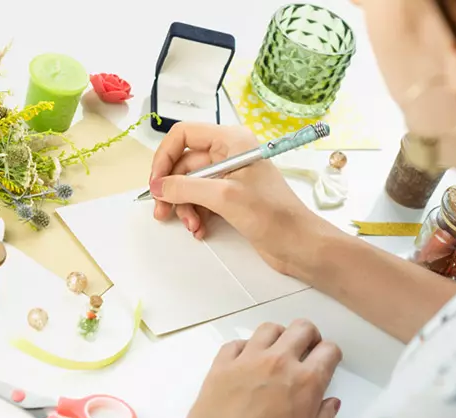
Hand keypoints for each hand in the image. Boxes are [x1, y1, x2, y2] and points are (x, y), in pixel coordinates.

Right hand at [148, 122, 321, 274]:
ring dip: (185, 207)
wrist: (299, 244)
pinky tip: (201, 229)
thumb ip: (185, 188)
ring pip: (191, 185)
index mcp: (232, 141)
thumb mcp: (224, 197)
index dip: (165, 157)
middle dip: (173, 190)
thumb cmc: (273, 216)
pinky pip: (203, 200)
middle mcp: (230, 154)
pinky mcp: (233, 197)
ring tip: (193, 226)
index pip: (184, 135)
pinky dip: (197, 214)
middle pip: (184, 163)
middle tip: (163, 212)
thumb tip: (158, 186)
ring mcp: (231, 177)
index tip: (156, 183)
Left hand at [171, 320, 342, 417]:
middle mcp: (278, 363)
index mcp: (305, 382)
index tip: (328, 359)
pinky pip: (236, 343)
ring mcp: (248, 360)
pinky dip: (244, 348)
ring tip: (278, 349)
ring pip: (269, 328)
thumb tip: (329, 406)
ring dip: (278, 336)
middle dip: (309, 335)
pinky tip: (246, 360)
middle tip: (307, 347)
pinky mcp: (222, 364)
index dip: (331, 354)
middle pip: (302, 328)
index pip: (329, 350)